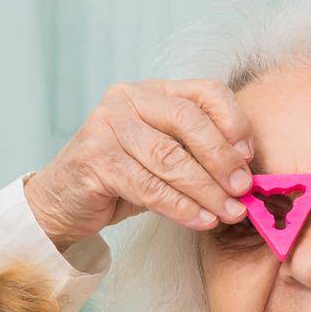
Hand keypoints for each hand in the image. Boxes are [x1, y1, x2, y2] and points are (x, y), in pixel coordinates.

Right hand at [24, 79, 255, 249]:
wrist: (61, 203)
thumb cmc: (119, 181)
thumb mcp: (162, 159)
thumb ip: (195, 155)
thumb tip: (246, 173)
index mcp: (151, 91)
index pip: (205, 92)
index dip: (234, 122)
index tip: (249, 156)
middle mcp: (127, 99)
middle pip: (190, 122)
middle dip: (222, 159)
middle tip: (244, 190)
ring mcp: (107, 126)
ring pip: (170, 158)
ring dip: (206, 190)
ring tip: (229, 212)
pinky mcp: (95, 160)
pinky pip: (149, 186)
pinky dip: (180, 207)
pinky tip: (201, 221)